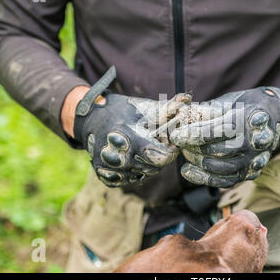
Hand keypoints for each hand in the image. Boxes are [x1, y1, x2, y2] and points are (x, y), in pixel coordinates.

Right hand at [71, 67, 190, 186]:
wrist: (92, 117)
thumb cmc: (124, 110)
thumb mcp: (145, 107)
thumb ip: (168, 107)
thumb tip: (187, 99)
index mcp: (128, 137)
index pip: (160, 158)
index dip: (170, 152)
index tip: (171, 143)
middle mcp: (117, 156)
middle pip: (154, 168)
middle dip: (159, 157)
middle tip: (154, 143)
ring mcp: (109, 168)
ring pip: (143, 176)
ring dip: (147, 164)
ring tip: (141, 148)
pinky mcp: (105, 177)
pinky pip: (130, 181)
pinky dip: (134, 171)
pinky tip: (131, 157)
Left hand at [169, 87, 279, 187]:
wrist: (275, 118)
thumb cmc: (247, 105)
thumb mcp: (230, 100)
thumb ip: (206, 110)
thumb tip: (179, 115)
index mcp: (251, 118)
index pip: (218, 130)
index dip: (194, 134)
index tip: (175, 135)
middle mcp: (257, 141)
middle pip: (220, 151)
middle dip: (194, 148)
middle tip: (178, 144)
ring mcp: (257, 159)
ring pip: (223, 168)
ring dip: (198, 163)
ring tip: (184, 154)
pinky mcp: (253, 172)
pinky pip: (227, 181)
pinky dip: (205, 178)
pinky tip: (188, 171)